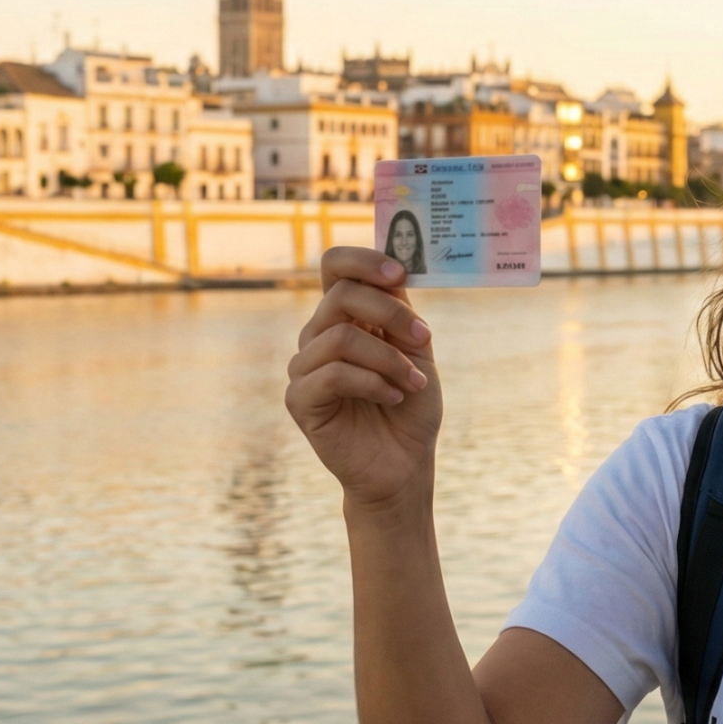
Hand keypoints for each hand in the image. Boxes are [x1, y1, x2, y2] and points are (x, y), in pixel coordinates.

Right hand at [286, 247, 441, 507]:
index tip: (400, 273)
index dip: (364, 260)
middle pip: (340, 295)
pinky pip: (333, 375)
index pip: (335, 266)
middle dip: (390, 313)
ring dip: (388, 359)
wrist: (405, 463)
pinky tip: (393, 397)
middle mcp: (319, 335)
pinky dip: (372, 383)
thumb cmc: (411, 404)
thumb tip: (396, 265)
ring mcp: (305, 367)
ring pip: (341, 337)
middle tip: (423, 339)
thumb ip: (400, 308)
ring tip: (414, 383)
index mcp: (346, 316)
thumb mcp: (414, 348)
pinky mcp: (300, 399)